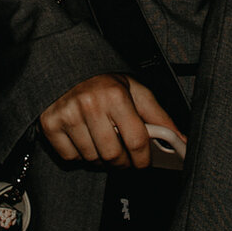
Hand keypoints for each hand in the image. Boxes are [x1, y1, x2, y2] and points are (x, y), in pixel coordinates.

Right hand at [40, 74, 181, 168]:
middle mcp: (90, 105)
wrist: (68, 67)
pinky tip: (85, 142)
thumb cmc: (105, 82)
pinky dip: (79, 156)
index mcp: (115, 95)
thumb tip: (182, 139)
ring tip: (104, 145)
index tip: (144, 162)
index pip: (136, 140)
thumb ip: (158, 116)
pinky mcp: (49, 125)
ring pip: (92, 159)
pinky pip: (70, 158)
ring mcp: (67, 115)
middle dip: (123, 163)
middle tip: (125, 158)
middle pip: (113, 155)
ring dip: (101, 160)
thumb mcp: (135, 91)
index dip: (143, 158)